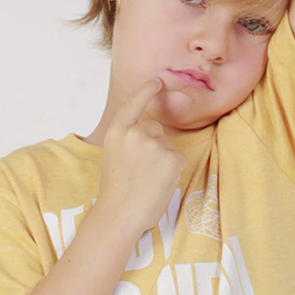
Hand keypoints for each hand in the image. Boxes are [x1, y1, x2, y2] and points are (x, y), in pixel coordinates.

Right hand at [95, 77, 188, 236]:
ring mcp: (154, 143)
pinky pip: (178, 159)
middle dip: (154, 145)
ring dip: (163, 160)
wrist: (119, 214)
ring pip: (168, 145)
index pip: (134, 104)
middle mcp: (135, 132)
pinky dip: (173, 171)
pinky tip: (159, 183)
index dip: (146, 91)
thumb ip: (129, 140)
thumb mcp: (115, 156)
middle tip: (140, 172)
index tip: (156, 81)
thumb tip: (152, 134)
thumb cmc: (117, 191)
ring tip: (148, 180)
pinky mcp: (171, 157)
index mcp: (117, 131)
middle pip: (155, 129)